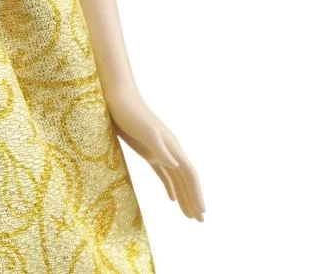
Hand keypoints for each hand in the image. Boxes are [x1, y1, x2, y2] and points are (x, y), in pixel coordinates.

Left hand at [105, 88, 204, 221]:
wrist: (118, 98)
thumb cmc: (130, 113)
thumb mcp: (145, 131)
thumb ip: (160, 148)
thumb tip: (177, 166)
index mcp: (172, 147)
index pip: (189, 175)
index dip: (197, 194)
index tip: (202, 212)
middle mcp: (170, 151)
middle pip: (186, 180)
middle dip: (194, 200)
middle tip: (200, 222)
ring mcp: (160, 151)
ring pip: (176, 179)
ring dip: (184, 197)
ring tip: (189, 215)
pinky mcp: (147, 152)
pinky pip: (164, 174)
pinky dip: (170, 187)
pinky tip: (172, 199)